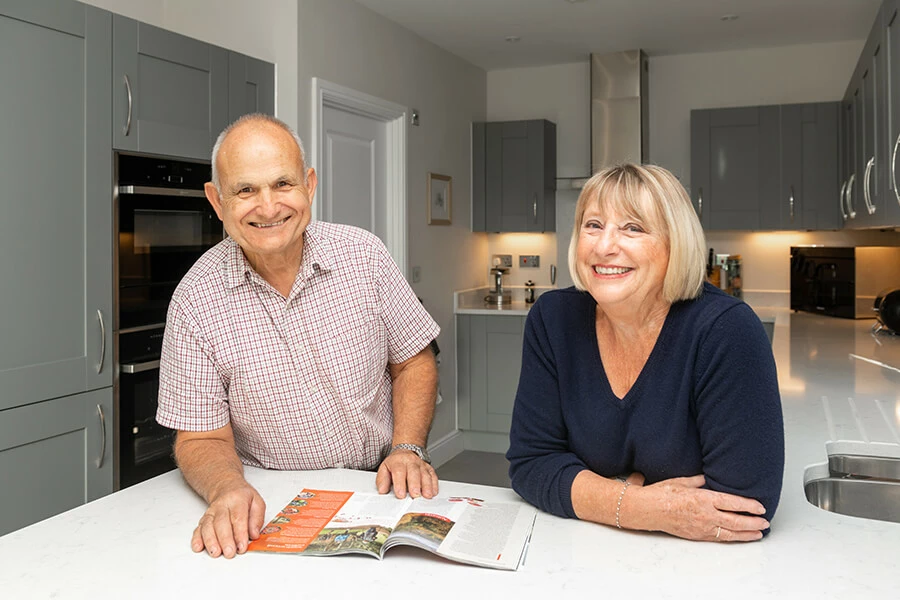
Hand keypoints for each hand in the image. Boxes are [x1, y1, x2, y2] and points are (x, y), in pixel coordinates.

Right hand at [191, 480, 265, 557]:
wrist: (227, 487)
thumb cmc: (243, 497)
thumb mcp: (257, 502)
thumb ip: (257, 519)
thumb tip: (254, 535)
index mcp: (237, 499)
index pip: (238, 517)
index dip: (240, 533)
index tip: (242, 547)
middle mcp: (221, 505)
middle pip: (221, 523)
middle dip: (225, 540)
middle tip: (230, 553)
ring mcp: (211, 512)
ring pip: (208, 526)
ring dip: (210, 541)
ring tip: (215, 553)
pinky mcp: (203, 519)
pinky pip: (198, 528)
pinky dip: (197, 539)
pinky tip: (198, 547)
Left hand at [376, 450, 438, 498]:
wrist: (405, 453)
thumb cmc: (395, 464)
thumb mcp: (384, 469)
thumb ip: (382, 480)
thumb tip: (382, 490)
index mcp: (398, 462)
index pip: (399, 472)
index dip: (400, 483)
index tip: (400, 494)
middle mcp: (411, 462)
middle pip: (414, 472)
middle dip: (415, 485)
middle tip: (415, 495)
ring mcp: (421, 465)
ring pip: (425, 474)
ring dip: (427, 486)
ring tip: (426, 495)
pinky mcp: (429, 469)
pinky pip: (433, 475)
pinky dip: (434, 484)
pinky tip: (433, 492)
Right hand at [632, 474, 768, 541]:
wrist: (647, 510)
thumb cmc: (662, 494)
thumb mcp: (682, 481)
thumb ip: (699, 480)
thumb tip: (710, 477)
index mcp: (703, 499)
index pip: (733, 503)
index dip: (749, 506)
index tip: (760, 507)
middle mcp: (705, 515)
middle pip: (736, 521)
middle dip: (753, 523)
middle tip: (765, 522)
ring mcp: (702, 527)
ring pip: (730, 533)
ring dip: (747, 534)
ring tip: (758, 533)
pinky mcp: (697, 535)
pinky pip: (719, 538)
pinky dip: (732, 538)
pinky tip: (739, 538)